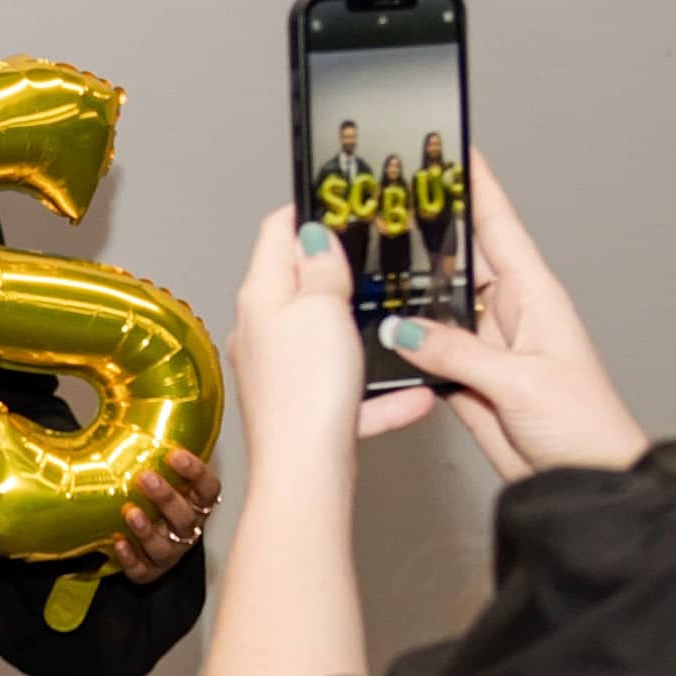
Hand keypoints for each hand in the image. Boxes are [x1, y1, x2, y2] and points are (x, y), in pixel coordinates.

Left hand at [109, 444, 220, 581]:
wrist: (142, 540)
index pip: (208, 489)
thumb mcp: (159, 476)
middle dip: (166, 497)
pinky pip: (143, 571)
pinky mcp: (151, 571)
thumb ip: (151, 452)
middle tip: (145, 478)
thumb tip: (126, 407)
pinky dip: (130, 558)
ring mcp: (171, 552)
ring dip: (147, 530)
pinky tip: (117, 543)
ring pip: (166, 547)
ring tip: (129, 512)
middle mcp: (188, 529)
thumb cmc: (153, 502)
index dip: (196, 473)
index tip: (174, 455)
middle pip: (186, 517)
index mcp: (196, 503)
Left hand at [234, 214, 433, 496]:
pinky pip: (346, 391)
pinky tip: (413, 395)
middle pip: (299, 285)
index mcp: (261, 296)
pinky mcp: (301, 409)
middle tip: (379, 257)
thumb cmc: (307, 390)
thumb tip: (314, 235)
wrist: (304, 474)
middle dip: (340, 272)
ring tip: (397, 320)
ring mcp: (279, 372)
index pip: (275, 232)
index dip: (307, 211)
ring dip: (362, 332)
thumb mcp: (323, 308)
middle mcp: (262, 331)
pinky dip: (377, 392)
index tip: (340, 202)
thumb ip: (322, 268)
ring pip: (326, 339)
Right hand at [383, 154, 649, 479]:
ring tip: (366, 257)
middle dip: (426, 228)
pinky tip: (377, 328)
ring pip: (436, 303)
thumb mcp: (520, 379)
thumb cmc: (582, 423)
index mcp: (533, 294)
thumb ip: (458, 351)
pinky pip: (427, 348)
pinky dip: (404, 339)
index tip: (451, 147)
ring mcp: (485, 345)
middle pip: (458, 257)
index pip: (499, 223)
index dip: (476, 184)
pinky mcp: (467, 379)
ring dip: (408, 288)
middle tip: (382, 200)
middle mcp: (507, 312)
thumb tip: (402, 328)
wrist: (581, 481)